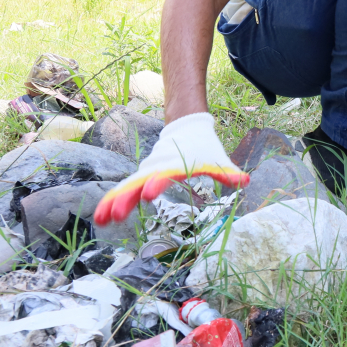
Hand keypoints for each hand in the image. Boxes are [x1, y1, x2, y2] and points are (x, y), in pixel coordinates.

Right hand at [92, 112, 249, 225]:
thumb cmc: (204, 146)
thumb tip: (245, 181)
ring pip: (127, 187)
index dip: (157, 183)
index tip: (149, 195)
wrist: (187, 126)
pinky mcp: (142, 176)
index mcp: (175, 164)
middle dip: (128, 198)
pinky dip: (112, 201)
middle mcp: (157, 167)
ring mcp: (147, 171)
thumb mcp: (217, 158)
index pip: (165, 174)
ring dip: (114, 202)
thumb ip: (228, 172)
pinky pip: (125, 189)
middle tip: (118, 214)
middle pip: (139, 183)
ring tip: (102, 220)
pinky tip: (102, 218)